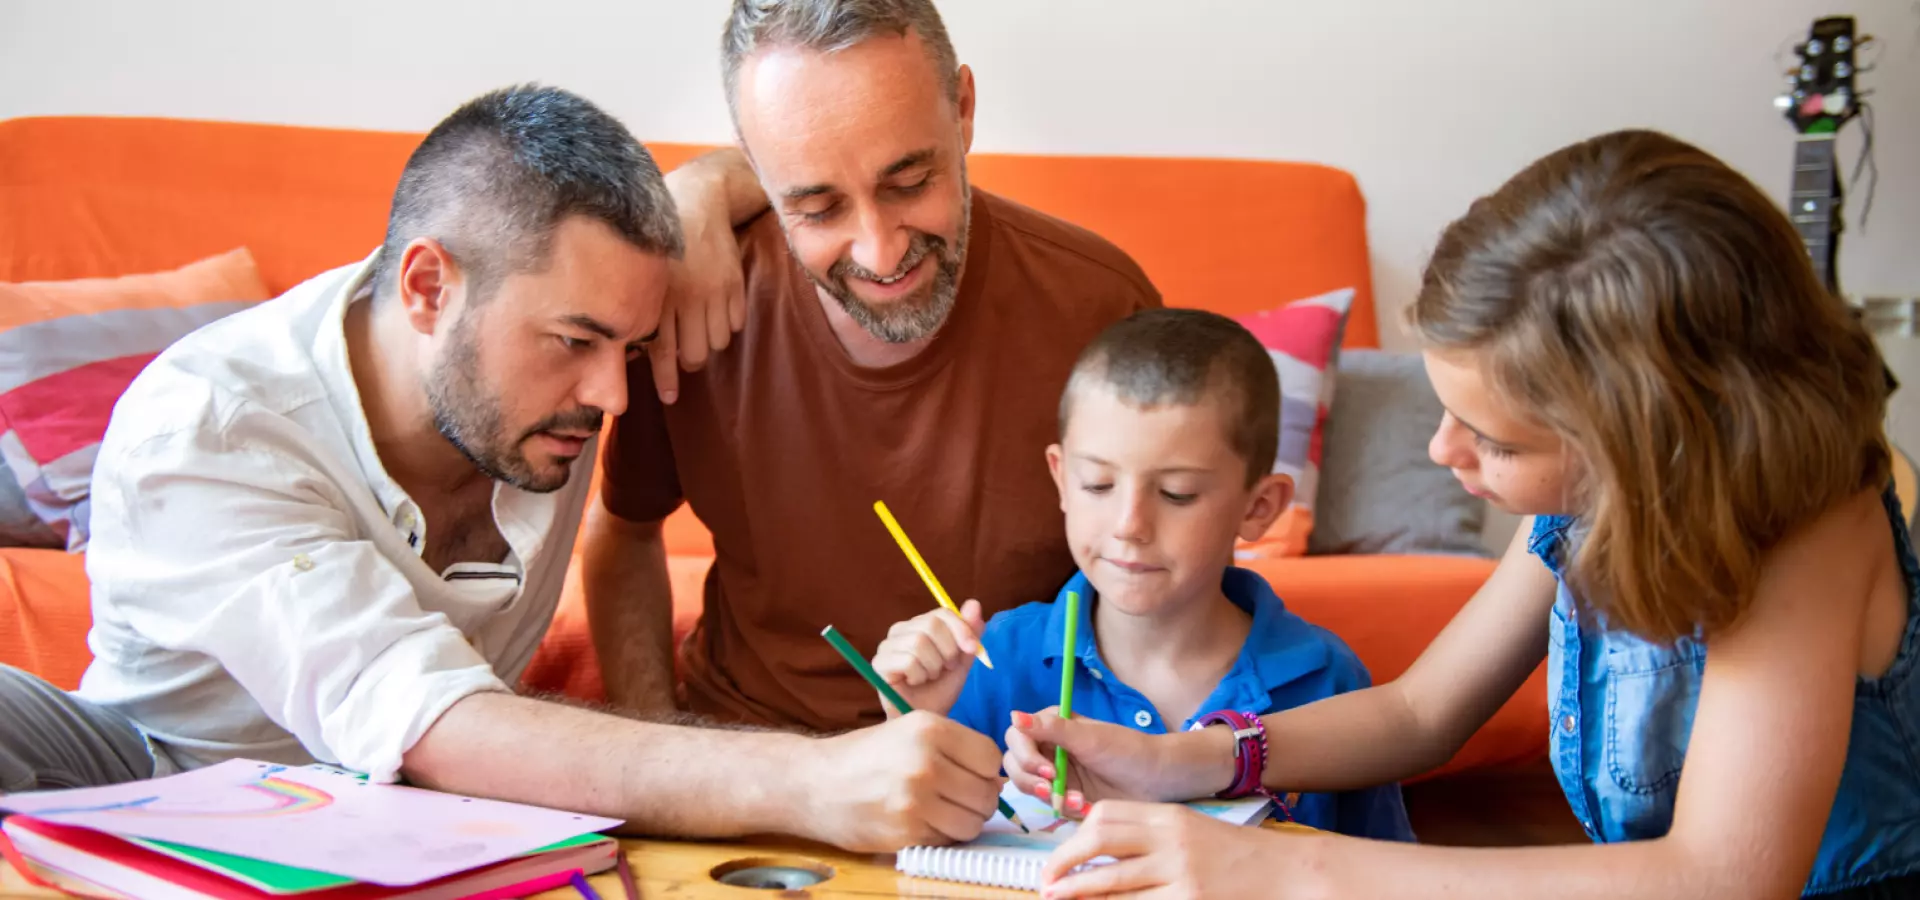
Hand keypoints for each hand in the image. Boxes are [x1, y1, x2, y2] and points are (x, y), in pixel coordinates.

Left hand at [650, 159, 749, 403]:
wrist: (699, 200)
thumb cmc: (663, 240)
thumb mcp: (646, 273)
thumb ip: (645, 309)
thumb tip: (635, 352)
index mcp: (660, 295)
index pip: (663, 349)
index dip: (666, 378)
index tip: (669, 398)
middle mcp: (688, 296)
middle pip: (696, 355)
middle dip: (691, 362)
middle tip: (688, 357)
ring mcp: (715, 291)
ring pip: (718, 342)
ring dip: (709, 342)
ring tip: (702, 328)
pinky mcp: (736, 284)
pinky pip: (736, 324)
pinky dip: (727, 324)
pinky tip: (717, 311)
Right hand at [796, 711, 1005, 852]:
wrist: (813, 784)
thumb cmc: (864, 756)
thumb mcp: (907, 730)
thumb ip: (953, 747)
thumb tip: (998, 779)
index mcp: (928, 728)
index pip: (990, 758)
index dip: (985, 771)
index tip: (970, 774)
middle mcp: (925, 762)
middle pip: (986, 793)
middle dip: (978, 800)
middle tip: (958, 798)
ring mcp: (915, 800)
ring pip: (972, 822)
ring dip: (963, 822)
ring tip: (942, 812)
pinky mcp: (906, 832)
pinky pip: (947, 840)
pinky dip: (942, 836)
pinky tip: (922, 823)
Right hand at [871, 599, 986, 715]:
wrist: (926, 719)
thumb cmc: (941, 690)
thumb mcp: (962, 660)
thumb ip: (968, 633)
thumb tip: (974, 603)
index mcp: (919, 624)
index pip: (942, 613)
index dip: (961, 629)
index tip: (972, 649)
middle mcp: (900, 630)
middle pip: (931, 625)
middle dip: (948, 650)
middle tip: (947, 668)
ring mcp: (887, 646)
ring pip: (919, 643)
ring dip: (933, 666)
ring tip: (930, 677)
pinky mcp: (879, 664)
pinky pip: (908, 661)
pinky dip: (919, 676)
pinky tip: (916, 683)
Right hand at [1006, 708, 1232, 805]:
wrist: (1158, 780)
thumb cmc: (1128, 750)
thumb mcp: (1089, 737)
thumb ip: (1051, 728)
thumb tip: (1015, 714)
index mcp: (1053, 726)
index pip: (1017, 737)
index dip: (1024, 755)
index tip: (1045, 769)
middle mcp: (1050, 748)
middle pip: (1015, 764)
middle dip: (1029, 780)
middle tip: (1051, 788)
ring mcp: (1057, 773)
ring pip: (1029, 787)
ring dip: (1048, 795)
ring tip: (1076, 800)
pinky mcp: (1065, 795)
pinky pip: (1049, 804)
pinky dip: (1063, 807)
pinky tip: (1084, 806)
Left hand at [1040, 801, 1316, 898]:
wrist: (1288, 873)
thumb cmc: (1236, 857)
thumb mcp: (1192, 833)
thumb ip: (1151, 839)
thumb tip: (1100, 857)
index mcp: (1169, 816)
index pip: (1107, 815)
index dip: (1074, 837)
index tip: (1058, 859)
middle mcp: (1171, 838)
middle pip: (1100, 841)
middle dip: (1065, 862)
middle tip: (1046, 882)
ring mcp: (1180, 871)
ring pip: (1112, 881)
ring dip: (1078, 892)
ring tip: (1058, 899)